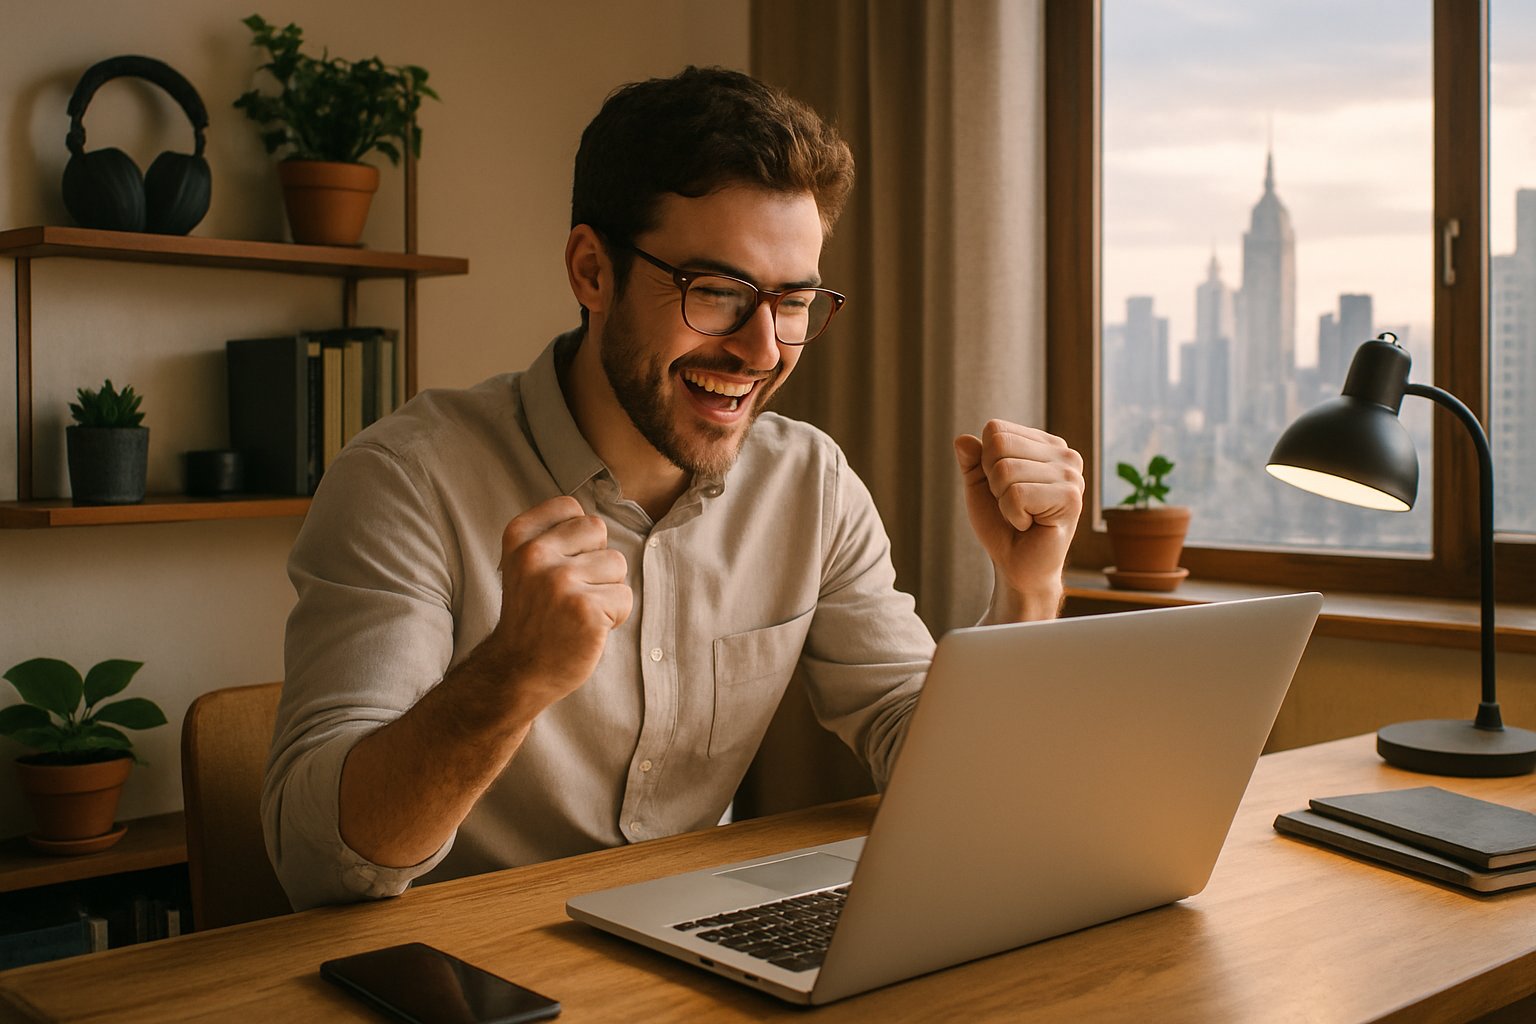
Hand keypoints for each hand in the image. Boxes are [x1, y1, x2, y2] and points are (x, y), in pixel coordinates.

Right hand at [485, 496, 631, 713]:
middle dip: (596, 559)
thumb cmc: (532, 616)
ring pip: (617, 563)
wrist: (516, 672)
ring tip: (579, 612)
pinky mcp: (585, 609)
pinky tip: (588, 629)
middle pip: (597, 529)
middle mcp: (535, 555)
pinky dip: (615, 616)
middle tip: (573, 591)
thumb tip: (597, 523)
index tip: (561, 565)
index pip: (571, 508)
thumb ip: (553, 537)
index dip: (577, 538)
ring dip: (607, 590)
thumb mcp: (524, 565)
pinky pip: (624, 597)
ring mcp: (560, 581)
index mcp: (518, 537)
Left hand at [954, 420, 1083, 619]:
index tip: (1001, 487)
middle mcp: (1064, 455)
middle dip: (992, 481)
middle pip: (999, 445)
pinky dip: (1012, 514)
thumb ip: (971, 460)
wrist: (1017, 565)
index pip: (996, 429)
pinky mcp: (1071, 499)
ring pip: (1006, 470)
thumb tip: (962, 439)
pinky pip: (1017, 494)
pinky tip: (1029, 524)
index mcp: (1046, 445)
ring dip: (1002, 500)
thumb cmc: (1001, 525)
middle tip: (1012, 504)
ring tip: (1022, 515)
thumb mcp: (979, 486)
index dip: (985, 461)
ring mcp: (1071, 475)